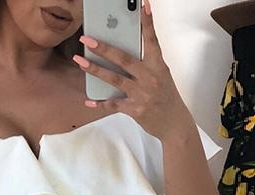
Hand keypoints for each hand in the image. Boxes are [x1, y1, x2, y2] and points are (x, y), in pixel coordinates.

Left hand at [73, 0, 189, 141]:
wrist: (175, 124)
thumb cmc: (166, 97)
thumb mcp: (161, 76)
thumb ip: (145, 65)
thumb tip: (121, 56)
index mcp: (158, 66)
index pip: (152, 40)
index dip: (147, 22)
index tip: (143, 5)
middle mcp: (150, 77)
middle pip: (123, 59)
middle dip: (103, 48)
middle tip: (87, 40)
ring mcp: (142, 94)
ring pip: (114, 79)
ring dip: (95, 69)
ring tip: (79, 61)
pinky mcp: (135, 110)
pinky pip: (113, 104)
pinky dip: (100, 103)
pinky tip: (88, 101)